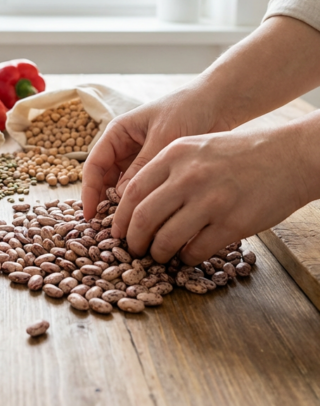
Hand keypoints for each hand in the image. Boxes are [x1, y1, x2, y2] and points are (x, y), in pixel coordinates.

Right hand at [81, 85, 227, 220]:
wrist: (218, 103)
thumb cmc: (188, 109)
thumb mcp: (163, 136)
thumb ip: (143, 165)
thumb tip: (122, 197)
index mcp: (118, 133)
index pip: (94, 165)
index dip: (89, 191)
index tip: (90, 215)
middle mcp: (125, 148)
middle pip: (105, 181)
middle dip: (106, 204)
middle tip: (112, 231)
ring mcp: (140, 160)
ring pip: (124, 189)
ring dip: (126, 207)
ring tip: (131, 229)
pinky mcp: (157, 170)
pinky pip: (144, 190)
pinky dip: (144, 204)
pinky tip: (151, 219)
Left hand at [112, 128, 310, 264]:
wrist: (287, 156)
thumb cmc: (237, 153)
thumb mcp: (195, 147)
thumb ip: (166, 169)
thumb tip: (137, 202)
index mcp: (174, 155)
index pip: (132, 191)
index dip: (121, 217)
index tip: (117, 231)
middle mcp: (189, 177)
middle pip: (144, 217)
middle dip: (133, 240)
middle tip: (133, 249)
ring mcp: (211, 201)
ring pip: (167, 239)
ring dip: (158, 253)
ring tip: (158, 256)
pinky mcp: (232, 223)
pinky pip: (197, 250)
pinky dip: (186, 258)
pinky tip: (187, 256)